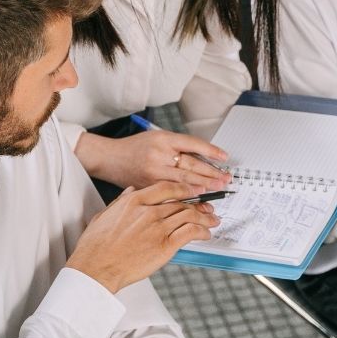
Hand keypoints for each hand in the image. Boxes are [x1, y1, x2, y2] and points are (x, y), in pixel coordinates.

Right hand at [66, 182, 218, 292]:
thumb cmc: (96, 247)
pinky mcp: (165, 246)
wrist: (96, 268)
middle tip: (206, 208)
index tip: (191, 191)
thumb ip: (120, 201)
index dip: (183, 189)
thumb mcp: (104, 215)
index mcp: (133, 202)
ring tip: (212, 220)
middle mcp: (148, 211)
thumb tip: (130, 192)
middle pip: (181, 202)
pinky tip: (206, 233)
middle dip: (198, 204)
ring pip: (189, 216)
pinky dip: (202, 231)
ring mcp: (158, 228)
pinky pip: (190, 233)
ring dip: (205, 218)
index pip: (166, 188)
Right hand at [77, 129, 231, 193]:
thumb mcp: (156, 139)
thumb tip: (204, 159)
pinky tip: (198, 198)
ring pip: (184, 180)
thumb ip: (177, 148)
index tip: (224, 158)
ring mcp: (153, 172)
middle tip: (226, 178)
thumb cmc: (134, 149)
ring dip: (204, 185)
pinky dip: (187, 195)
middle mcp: (159, 154)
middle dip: (211, 172)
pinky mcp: (148, 186)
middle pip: (191, 164)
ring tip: (218, 188)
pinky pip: (171, 192)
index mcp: (162, 138)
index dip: (210, 151)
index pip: (192, 144)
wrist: (110, 158)